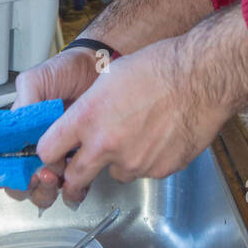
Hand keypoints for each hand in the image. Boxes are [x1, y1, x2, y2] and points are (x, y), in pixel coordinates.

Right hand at [2, 44, 103, 209]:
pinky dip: (73, 191)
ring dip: (46, 192)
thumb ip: (24, 103)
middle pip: (20, 184)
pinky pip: (73, 188)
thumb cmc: (66, 71)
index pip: (0, 162)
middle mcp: (34, 149)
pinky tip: (76, 181)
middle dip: (26, 186)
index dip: (2, 173)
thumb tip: (16, 128)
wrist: (99, 67)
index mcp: (17, 133)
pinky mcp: (80, 161)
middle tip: (38, 174)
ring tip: (55, 177)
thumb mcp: (36, 80)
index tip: (12, 171)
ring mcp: (57, 157)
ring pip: (43, 191)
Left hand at [36, 35, 233, 205]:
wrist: (200, 78)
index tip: (53, 153)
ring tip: (139, 132)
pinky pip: (144, 171)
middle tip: (78, 172)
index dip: (49, 153)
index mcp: (87, 117)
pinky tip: (160, 136)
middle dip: (74, 177)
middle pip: (74, 179)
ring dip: (119, 161)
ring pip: (114, 173)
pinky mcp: (158, 171)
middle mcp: (106, 144)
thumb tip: (78, 126)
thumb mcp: (108, 78)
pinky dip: (148, 159)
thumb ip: (88, 109)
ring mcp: (133, 161)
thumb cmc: (158, 68)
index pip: (47, 150)